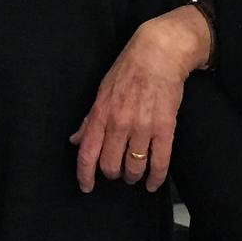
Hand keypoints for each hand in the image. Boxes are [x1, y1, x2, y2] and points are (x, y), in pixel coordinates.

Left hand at [69, 6, 207, 191]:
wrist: (159, 53)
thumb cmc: (127, 70)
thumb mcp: (102, 92)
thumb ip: (90, 120)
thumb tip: (76, 140)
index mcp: (100, 114)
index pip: (87, 153)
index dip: (84, 175)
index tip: (86, 187)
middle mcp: (119, 123)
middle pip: (110, 165)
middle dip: (112, 174)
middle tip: (116, 173)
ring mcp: (143, 127)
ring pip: (134, 167)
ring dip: (132, 176)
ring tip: (133, 175)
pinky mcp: (165, 128)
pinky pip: (160, 162)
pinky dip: (155, 178)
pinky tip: (152, 184)